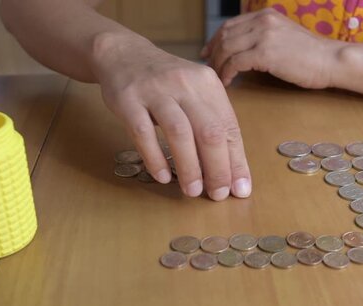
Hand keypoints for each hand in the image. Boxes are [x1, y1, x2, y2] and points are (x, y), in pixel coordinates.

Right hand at [91, 33, 251, 200]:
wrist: (123, 55)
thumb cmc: (166, 84)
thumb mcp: (195, 94)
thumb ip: (213, 126)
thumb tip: (232, 173)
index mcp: (208, 84)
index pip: (229, 128)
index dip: (236, 161)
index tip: (239, 189)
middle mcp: (185, 84)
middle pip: (209, 131)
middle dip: (217, 168)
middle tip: (216, 194)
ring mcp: (155, 90)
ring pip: (179, 132)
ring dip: (189, 167)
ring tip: (192, 191)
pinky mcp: (128, 100)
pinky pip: (143, 133)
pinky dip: (155, 158)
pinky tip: (163, 177)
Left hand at [202, 8, 335, 88]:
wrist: (330, 60)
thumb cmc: (311, 55)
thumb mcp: (285, 35)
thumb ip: (264, 36)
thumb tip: (242, 49)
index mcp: (266, 15)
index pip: (230, 25)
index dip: (215, 40)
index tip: (208, 53)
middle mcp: (262, 20)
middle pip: (225, 35)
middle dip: (214, 54)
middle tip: (209, 69)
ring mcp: (263, 35)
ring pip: (227, 48)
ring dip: (219, 65)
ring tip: (218, 78)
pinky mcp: (265, 53)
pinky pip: (236, 63)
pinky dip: (228, 73)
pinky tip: (229, 82)